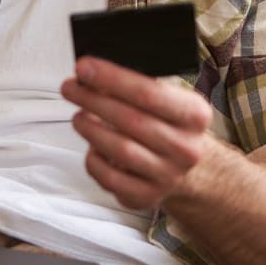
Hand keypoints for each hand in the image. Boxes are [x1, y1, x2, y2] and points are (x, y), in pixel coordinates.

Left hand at [62, 55, 211, 209]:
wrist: (183, 163)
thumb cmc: (166, 122)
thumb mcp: (167, 97)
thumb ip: (136, 84)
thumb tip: (92, 72)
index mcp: (195, 114)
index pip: (149, 93)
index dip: (112, 79)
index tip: (84, 67)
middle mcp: (186, 148)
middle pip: (131, 121)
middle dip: (94, 101)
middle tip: (70, 88)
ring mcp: (168, 176)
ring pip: (120, 150)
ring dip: (91, 130)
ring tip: (79, 116)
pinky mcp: (147, 197)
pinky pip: (110, 178)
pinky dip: (94, 159)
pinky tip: (91, 146)